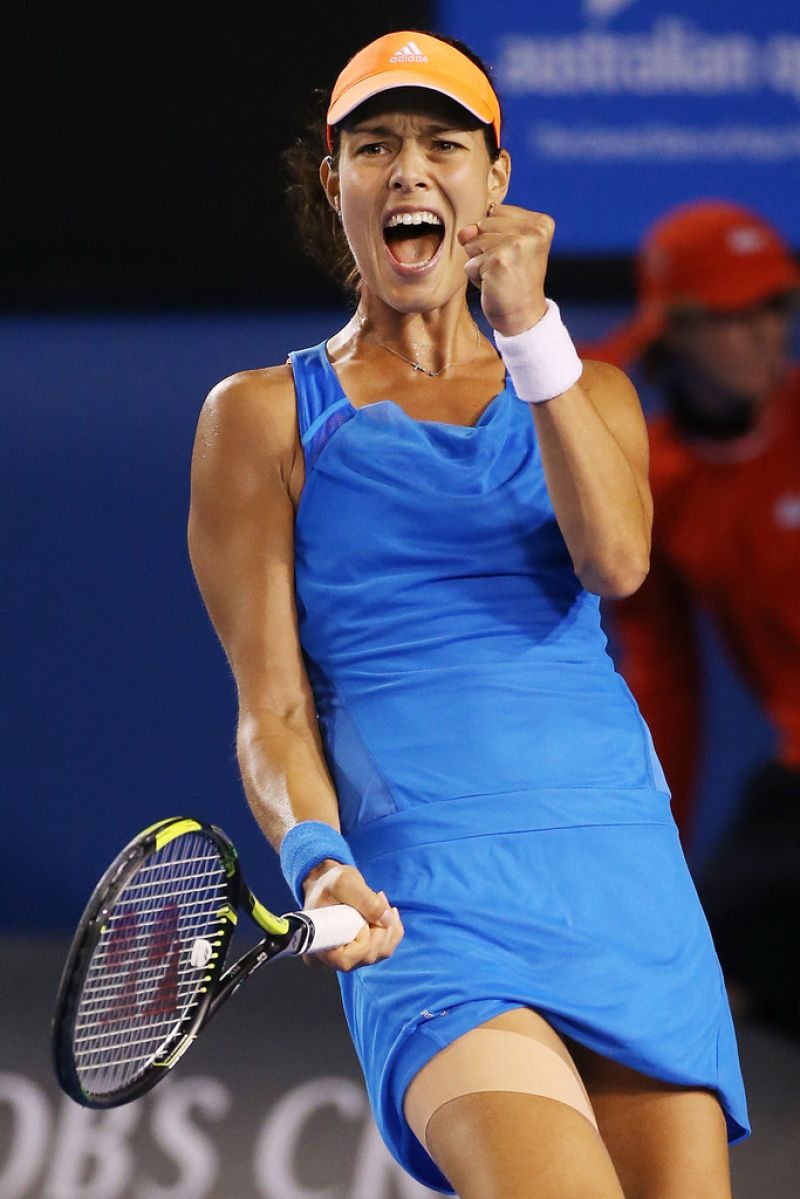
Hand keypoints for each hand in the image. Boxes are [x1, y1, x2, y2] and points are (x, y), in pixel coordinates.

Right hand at [301, 859, 403, 971]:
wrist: (328, 885)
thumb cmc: (329, 884)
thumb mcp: (344, 882)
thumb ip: (364, 899)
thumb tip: (387, 920)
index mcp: (318, 945)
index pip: (346, 959)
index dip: (362, 942)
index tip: (362, 918)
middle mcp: (332, 959)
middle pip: (368, 955)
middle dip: (381, 926)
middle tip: (378, 898)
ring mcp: (348, 958)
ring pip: (380, 952)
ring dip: (388, 925)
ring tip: (379, 900)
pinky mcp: (361, 953)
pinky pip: (385, 947)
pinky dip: (392, 928)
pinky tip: (385, 910)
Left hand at [458, 204, 552, 336]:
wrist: (524, 317)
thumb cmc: (514, 281)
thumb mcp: (504, 247)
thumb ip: (483, 230)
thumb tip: (464, 232)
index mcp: (541, 223)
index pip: (495, 211)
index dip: (495, 235)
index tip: (513, 256)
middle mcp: (533, 231)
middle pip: (482, 224)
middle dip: (485, 248)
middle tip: (506, 268)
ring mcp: (516, 245)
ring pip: (473, 243)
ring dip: (480, 264)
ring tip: (500, 276)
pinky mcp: (499, 261)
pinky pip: (469, 263)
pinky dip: (476, 278)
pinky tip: (495, 285)